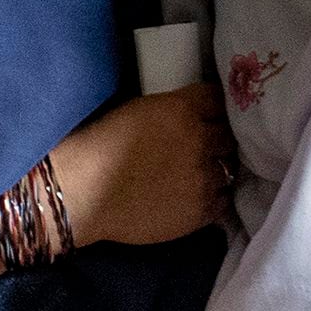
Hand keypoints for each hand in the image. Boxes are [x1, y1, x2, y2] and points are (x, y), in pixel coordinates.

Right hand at [49, 83, 231, 251]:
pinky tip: (195, 196)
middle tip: (205, 147)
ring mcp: (204, 178)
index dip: (214, 109)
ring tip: (197, 174)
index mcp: (182, 110)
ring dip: (217, 169)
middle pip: (230, 136)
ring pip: (229, 169)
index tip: (210, 116)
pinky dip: (214, 197)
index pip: (219, 100)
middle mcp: (201, 141)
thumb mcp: (137, 111)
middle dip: (218, 139)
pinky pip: (223, 200)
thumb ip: (173, 110)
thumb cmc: (98, 147)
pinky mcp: (202, 210)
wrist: (80, 193)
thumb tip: (192, 116)